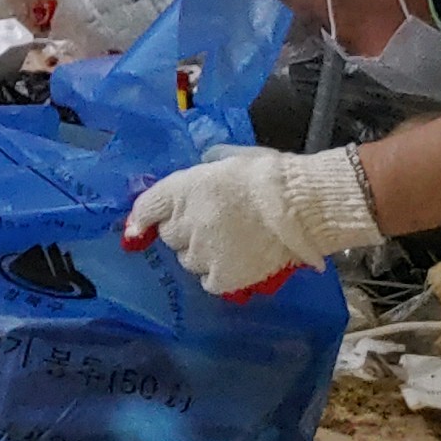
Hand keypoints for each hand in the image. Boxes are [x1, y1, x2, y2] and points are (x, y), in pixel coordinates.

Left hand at [121, 144, 378, 297]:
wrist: (300, 205)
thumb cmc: (268, 175)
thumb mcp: (228, 159)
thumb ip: (204, 170)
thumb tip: (199, 173)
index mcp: (181, 190)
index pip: (145, 208)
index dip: (142, 218)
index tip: (139, 227)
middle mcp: (184, 223)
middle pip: (169, 236)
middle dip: (185, 232)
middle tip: (213, 226)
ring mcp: (202, 253)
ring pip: (189, 261)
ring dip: (203, 254)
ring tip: (231, 245)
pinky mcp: (223, 277)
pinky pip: (210, 281)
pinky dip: (220, 275)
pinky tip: (238, 264)